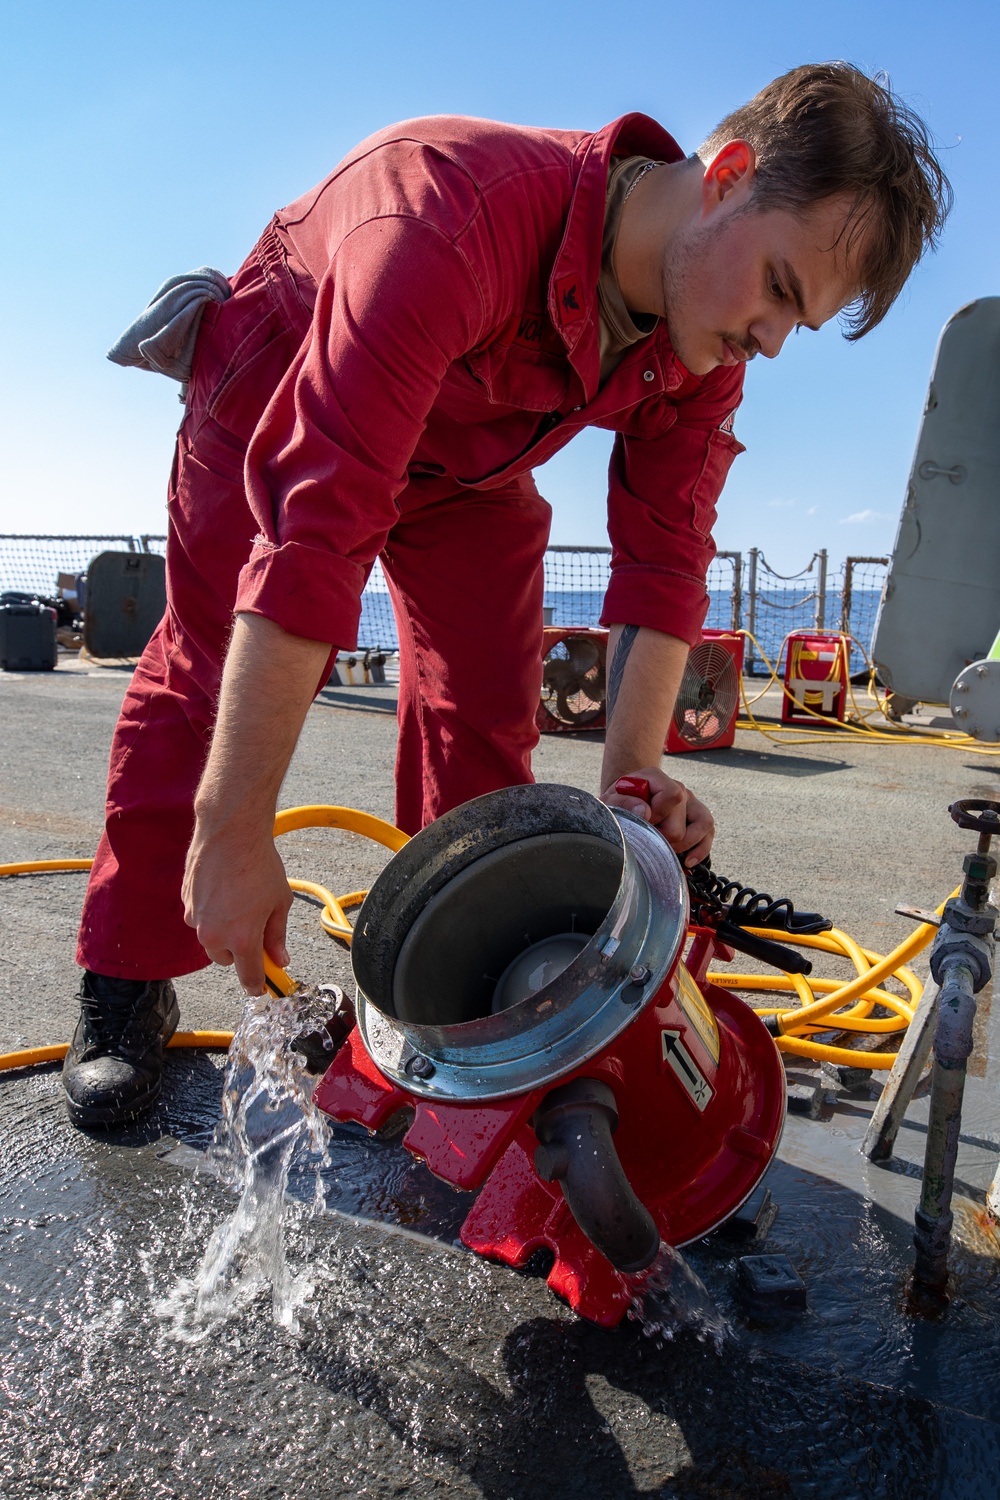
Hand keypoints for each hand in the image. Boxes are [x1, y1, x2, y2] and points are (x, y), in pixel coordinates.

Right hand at [181, 824, 292, 994]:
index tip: (262, 987)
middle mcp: (213, 934)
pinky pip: (200, 918)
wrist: (230, 832)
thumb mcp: (279, 902)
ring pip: (211, 939)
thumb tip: (280, 958)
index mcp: (241, 939)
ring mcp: (196, 919)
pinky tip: (225, 890)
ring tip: (240, 901)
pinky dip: (212, 912)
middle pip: (227, 960)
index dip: (258, 985)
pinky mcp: (185, 902)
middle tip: (256, 929)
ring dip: (224, 931)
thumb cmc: (258, 864)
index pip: (248, 977)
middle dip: (240, 951)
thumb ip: (277, 935)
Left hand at [600, 766, 713, 866]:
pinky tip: (688, 862)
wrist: (626, 802)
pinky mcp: (698, 817)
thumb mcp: (610, 801)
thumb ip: (620, 802)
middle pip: (681, 822)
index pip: (672, 795)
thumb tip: (644, 812)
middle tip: (648, 839)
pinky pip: (709, 832)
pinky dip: (701, 850)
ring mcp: (691, 802)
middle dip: (663, 837)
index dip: (659, 814)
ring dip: (683, 845)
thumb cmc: (618, 803)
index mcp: (656, 778)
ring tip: (665, 851)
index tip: (643, 822)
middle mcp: (678, 787)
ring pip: (703, 825)